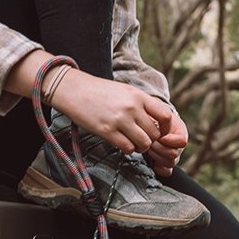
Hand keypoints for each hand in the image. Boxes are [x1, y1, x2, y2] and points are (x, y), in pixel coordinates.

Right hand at [49, 69, 171, 154]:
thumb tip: (158, 122)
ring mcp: (120, 119)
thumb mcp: (125, 91)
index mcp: (138, 96)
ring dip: (140, 147)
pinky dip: (128, 149)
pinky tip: (122, 143)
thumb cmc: (100, 91)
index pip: (166, 116)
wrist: (72, 89)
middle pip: (155, 134)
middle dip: (151, 140)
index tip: (159, 131)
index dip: (166, 128)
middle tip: (142, 138)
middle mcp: (132, 107)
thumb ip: (142, 104)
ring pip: (144, 144)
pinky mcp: (107, 130)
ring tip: (132, 142)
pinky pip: (128, 148)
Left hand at [146, 111, 188, 176]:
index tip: (160, 136)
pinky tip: (153, 162)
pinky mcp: (165, 165)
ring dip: (157, 156)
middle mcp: (178, 146)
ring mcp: (172, 156)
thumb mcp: (158, 112)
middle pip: (174, 154)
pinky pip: (167, 172)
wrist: (146, 121)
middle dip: (159, 148)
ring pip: (170, 163)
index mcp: (180, 133)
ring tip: (149, 149)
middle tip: (150, 142)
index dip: (170, 140)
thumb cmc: (152, 116)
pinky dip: (160, 168)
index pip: (182, 141)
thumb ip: (162, 119)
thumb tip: (162, 136)